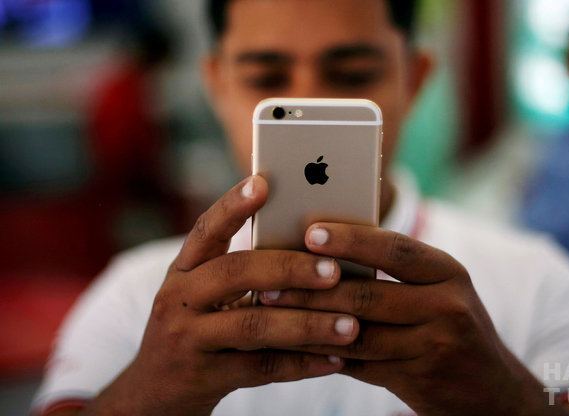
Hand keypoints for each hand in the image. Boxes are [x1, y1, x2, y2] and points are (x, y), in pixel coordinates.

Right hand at [81, 177, 359, 415]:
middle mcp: (179, 298)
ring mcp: (187, 338)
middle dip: (289, 268)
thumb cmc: (197, 330)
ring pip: (253, 326)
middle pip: (235, 273)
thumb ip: (244, 272)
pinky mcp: (202, 377)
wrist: (154, 393)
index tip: (264, 183)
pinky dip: (302, 364)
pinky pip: (261, 369)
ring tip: (350, 325)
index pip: (207, 229)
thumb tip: (316, 250)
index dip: (233, 205)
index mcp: (184, 270)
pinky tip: (336, 361)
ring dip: (307, 325)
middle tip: (334, 271)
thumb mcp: (206, 295)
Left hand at [258, 223, 568, 415]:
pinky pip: (361, 365)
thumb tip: (321, 251)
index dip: (351, 240)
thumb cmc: (451, 324)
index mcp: (448, 271)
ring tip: (271, 312)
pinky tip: (295, 345)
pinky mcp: (420, 379)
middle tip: (267, 281)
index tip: (309, 232)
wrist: (492, 391)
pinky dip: (325, 354)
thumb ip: (393, 272)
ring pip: (358, 333)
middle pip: (369, 294)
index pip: (395, 248)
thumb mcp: (437, 289)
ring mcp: (436, 345)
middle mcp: (447, 305)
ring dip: (308, 323)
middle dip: (312, 288)